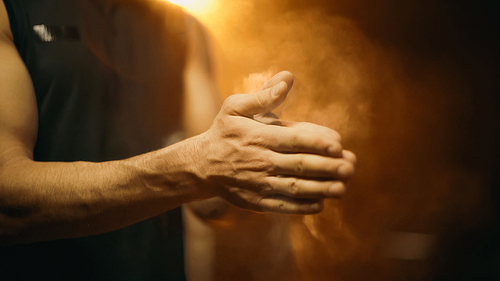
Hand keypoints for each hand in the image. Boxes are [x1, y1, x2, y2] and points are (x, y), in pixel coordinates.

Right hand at [193, 71, 355, 213]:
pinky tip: (320, 204)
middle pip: (299, 164)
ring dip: (320, 189)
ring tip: (343, 188)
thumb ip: (262, 95)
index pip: (294, 139)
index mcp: (259, 136)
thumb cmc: (223, 132)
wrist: (201, 165)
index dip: (318, 142)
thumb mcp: (234, 107)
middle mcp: (260, 161)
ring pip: (294, 187)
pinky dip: (301, 207)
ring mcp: (258, 183)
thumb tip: (288, 77)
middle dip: (327, 167)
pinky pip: (282, 206)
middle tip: (350, 167)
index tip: (339, 145)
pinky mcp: (255, 201)